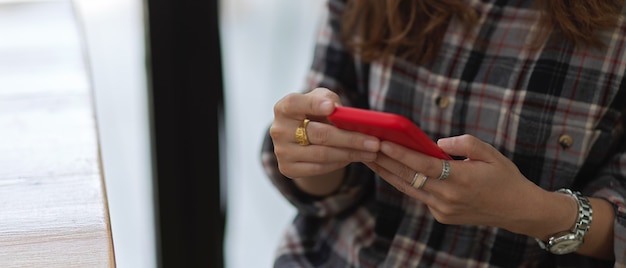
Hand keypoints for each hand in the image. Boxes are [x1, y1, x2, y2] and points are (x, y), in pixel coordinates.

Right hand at [270, 88, 379, 179]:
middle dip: (350, 139)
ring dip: (350, 154)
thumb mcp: (321, 100)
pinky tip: (354, 158)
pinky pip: (319, 168)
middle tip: (374, 142)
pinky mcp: (287, 168)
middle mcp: (278, 129)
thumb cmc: (315, 112)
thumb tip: (339, 111)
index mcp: (284, 107)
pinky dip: (339, 163)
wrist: (299, 135)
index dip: (314, 105)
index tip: (333, 108)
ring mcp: (281, 151)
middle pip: (319, 134)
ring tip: (371, 153)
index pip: (297, 104)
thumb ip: (328, 99)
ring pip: (322, 155)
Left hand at [365, 134, 550, 232]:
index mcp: (461, 180)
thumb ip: (463, 143)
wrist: (518, 210)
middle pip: (409, 177)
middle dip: (385, 161)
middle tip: (366, 146)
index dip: (401, 154)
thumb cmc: (504, 177)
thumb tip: (436, 143)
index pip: (423, 165)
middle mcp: (448, 197)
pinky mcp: (441, 216)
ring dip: (388, 172)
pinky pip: (420, 195)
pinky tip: (391, 170)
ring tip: (370, 157)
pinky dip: (405, 182)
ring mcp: (443, 210)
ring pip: (409, 188)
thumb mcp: (490, 153)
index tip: (383, 142)